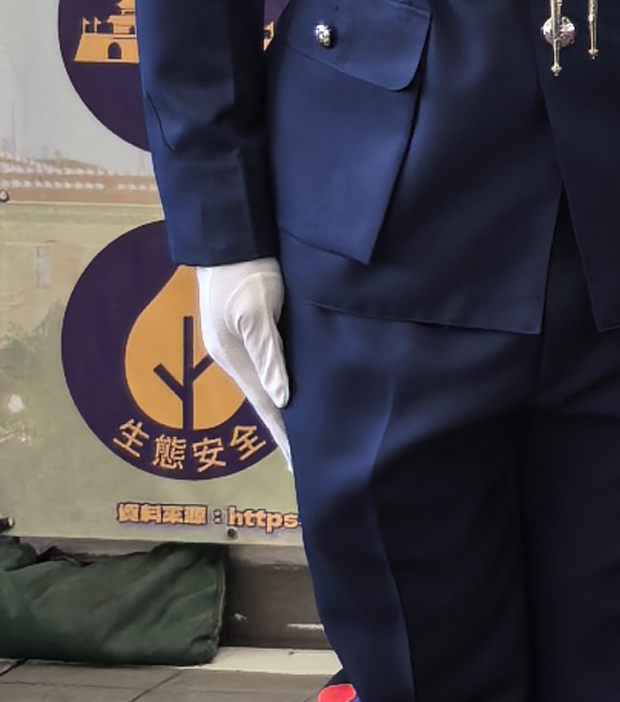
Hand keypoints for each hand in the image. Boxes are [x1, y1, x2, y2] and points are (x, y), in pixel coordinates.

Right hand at [195, 256, 290, 458]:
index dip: (282, 435)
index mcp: (233, 357)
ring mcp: (236, 342)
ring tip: (302, 431)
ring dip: (283, 407)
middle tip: (307, 458)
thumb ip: (269, 354)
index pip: (265, 406)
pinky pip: (266, 365)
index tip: (300, 465)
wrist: (229, 236)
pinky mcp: (245, 327)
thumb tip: (281, 398)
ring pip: (265, 384)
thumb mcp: (257, 310)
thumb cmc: (245, 270)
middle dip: (283, 429)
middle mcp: (233, 355)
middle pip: (263, 400)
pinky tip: (292, 390)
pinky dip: (280, 384)